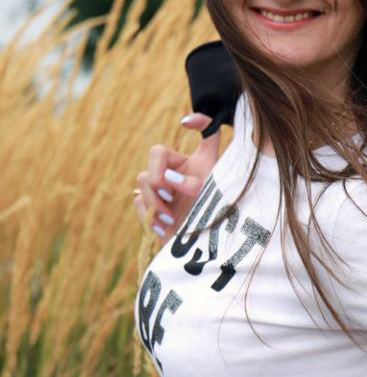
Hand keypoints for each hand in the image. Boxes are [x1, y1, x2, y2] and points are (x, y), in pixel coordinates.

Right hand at [134, 113, 219, 241]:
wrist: (200, 254)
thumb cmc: (211, 225)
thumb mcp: (217, 197)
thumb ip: (197, 177)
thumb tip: (170, 171)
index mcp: (201, 163)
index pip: (206, 132)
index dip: (201, 122)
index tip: (187, 124)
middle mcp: (179, 171)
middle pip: (156, 153)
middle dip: (159, 174)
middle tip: (169, 195)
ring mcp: (161, 189)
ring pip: (144, 179)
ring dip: (155, 199)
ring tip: (170, 218)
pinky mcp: (149, 207)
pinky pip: (138, 201)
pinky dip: (149, 214)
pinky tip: (164, 227)